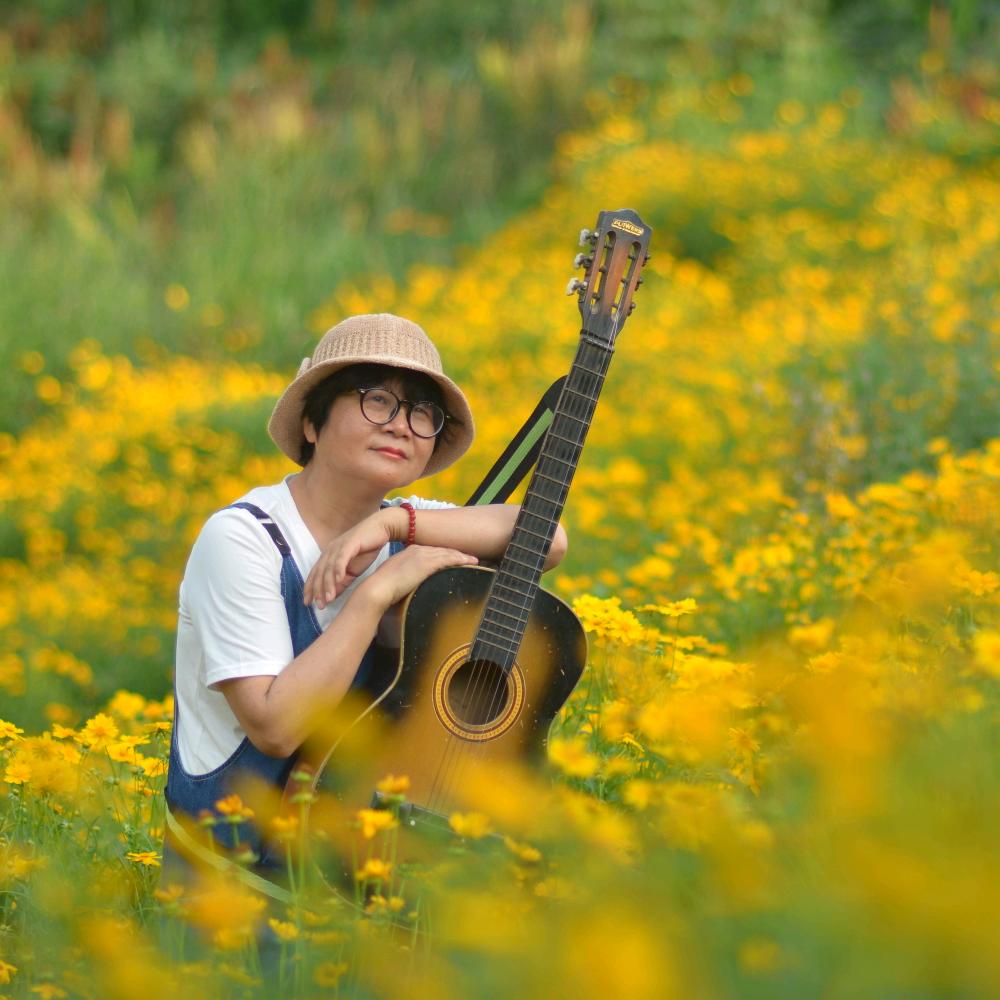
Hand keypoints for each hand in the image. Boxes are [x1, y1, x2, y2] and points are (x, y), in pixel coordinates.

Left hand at [304, 510, 397, 607]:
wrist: (381, 529)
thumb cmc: (367, 549)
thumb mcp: (353, 570)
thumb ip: (342, 582)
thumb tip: (332, 597)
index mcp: (329, 556)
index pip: (315, 574)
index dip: (310, 588)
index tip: (307, 603)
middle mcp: (330, 550)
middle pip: (319, 572)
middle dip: (317, 590)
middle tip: (318, 605)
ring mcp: (339, 546)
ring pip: (329, 567)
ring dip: (328, 584)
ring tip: (328, 598)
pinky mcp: (350, 543)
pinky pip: (342, 557)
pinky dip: (339, 568)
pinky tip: (339, 579)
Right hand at [362, 544, 478, 610]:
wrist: (377, 589)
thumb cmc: (383, 589)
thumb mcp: (396, 579)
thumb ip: (406, 579)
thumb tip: (411, 587)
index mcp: (408, 552)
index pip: (432, 551)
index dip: (444, 554)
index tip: (454, 558)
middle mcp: (417, 550)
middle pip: (442, 550)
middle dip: (456, 553)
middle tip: (469, 558)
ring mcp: (422, 555)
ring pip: (448, 553)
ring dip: (462, 556)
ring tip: (474, 560)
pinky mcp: (427, 563)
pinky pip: (449, 558)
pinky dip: (461, 559)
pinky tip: (471, 562)